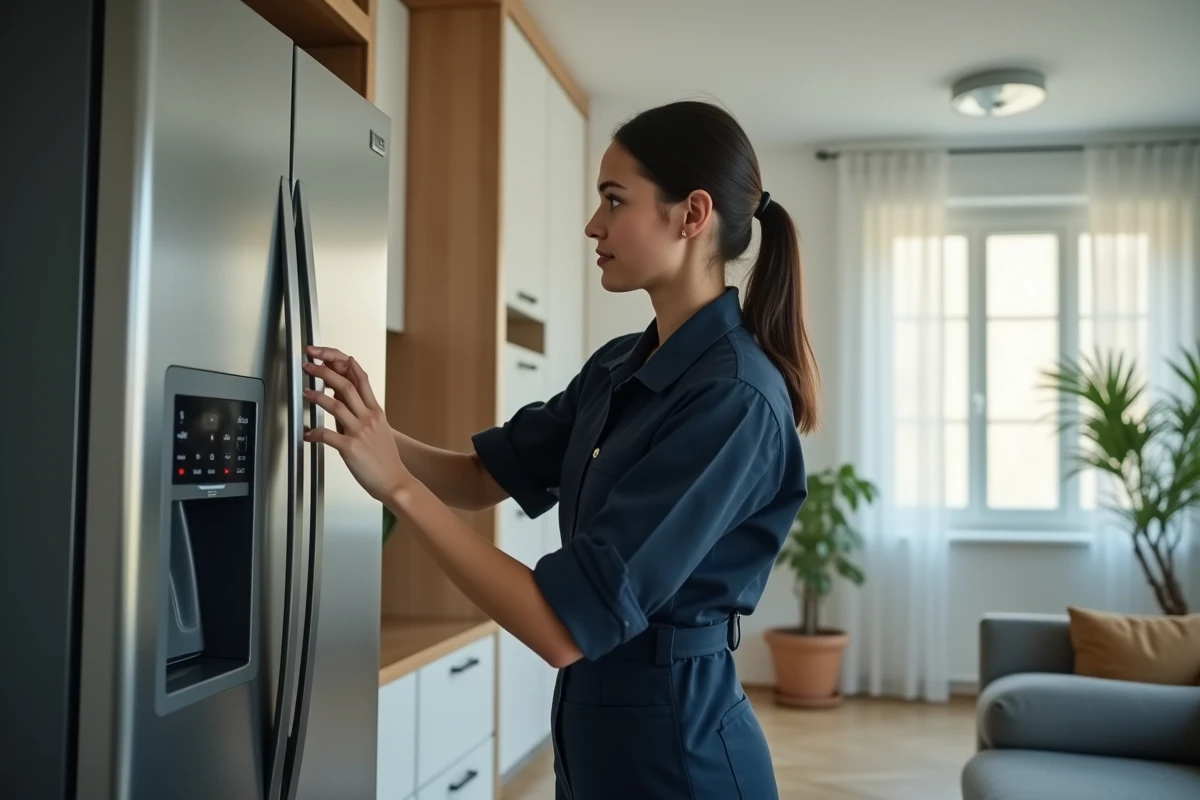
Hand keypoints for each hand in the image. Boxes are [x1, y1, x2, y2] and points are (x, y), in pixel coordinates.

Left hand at [303, 346, 412, 502]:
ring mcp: (360, 431)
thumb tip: (341, 408)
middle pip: (345, 385)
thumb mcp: (379, 431)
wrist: (396, 482)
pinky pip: (326, 435)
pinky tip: (307, 433)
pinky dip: (313, 433)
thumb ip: (361, 417)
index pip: (361, 379)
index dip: (346, 363)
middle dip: (324, 371)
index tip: (331, 355)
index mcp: (376, 412)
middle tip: (310, 365)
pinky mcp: (350, 447)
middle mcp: (368, 418)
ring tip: (305, 391)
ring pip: (335, 404)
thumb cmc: (386, 460)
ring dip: (316, 395)